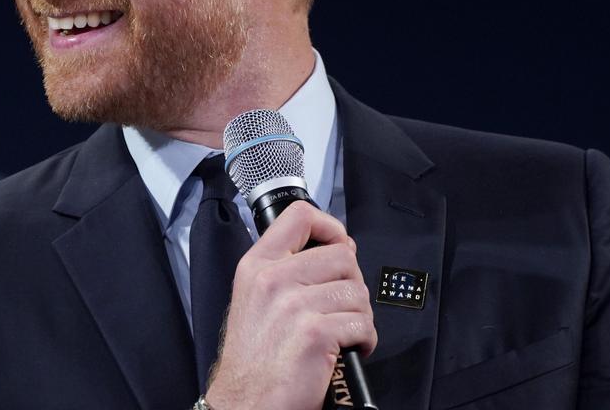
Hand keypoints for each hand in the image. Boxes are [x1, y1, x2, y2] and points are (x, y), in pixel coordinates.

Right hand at [204, 202, 376, 409]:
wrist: (246, 402)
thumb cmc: (254, 359)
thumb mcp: (254, 298)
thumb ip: (284, 269)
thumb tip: (331, 250)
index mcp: (257, 266)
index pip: (300, 217)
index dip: (331, 227)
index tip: (338, 243)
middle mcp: (273, 280)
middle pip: (342, 256)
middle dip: (351, 283)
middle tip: (339, 307)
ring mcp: (294, 306)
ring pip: (357, 291)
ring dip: (358, 316)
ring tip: (339, 332)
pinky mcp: (316, 334)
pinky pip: (363, 324)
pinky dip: (363, 341)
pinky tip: (344, 350)